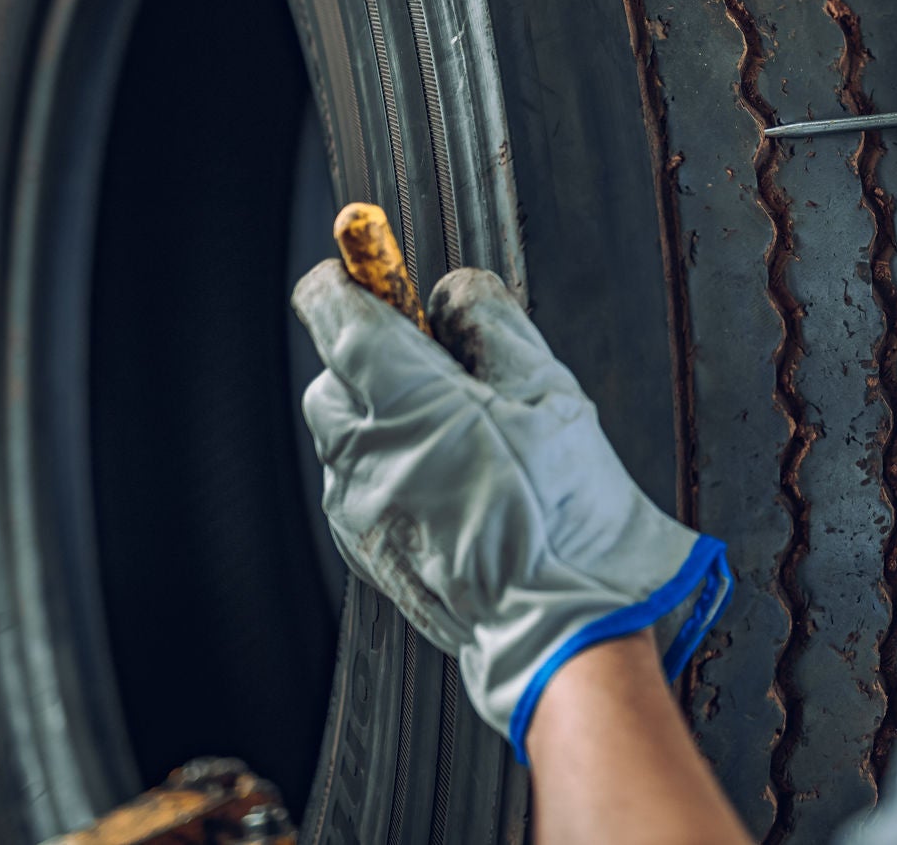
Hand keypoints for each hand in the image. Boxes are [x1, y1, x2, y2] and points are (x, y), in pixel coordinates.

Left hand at [291, 262, 731, 756]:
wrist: (560, 626)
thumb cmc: (563, 511)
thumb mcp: (550, 389)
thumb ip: (492, 321)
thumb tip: (456, 295)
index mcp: (404, 396)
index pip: (333, 311)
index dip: (349, 281)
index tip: (371, 270)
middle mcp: (362, 450)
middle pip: (333, 374)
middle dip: (376, 358)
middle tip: (445, 366)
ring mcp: (356, 506)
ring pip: (346, 433)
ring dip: (384, 417)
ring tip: (462, 436)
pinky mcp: (363, 549)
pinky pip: (359, 484)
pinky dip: (392, 469)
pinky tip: (456, 486)